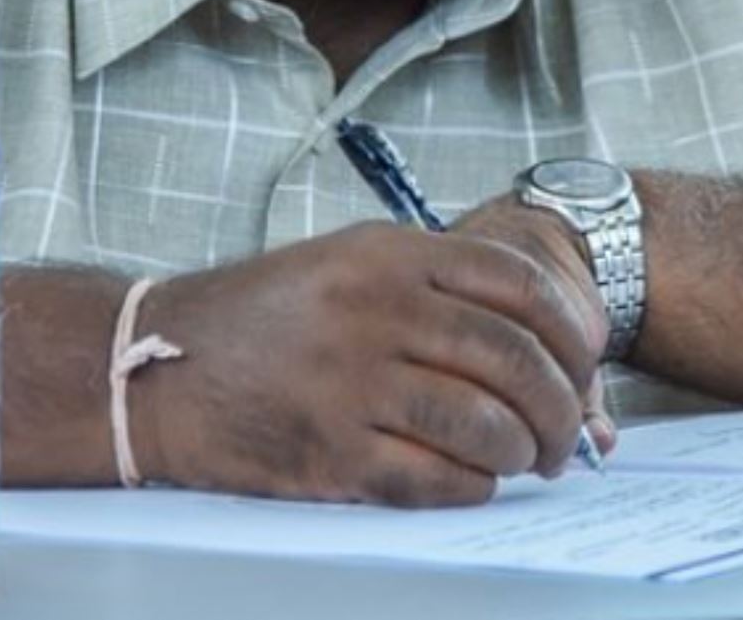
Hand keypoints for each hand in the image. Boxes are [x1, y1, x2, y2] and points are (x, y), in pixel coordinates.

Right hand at [133, 223, 606, 507]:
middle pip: (518, 362)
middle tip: (566, 436)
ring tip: (520, 460)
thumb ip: (435, 290)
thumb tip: (549, 347)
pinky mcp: (331, 451)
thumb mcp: (344, 266)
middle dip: (564, 410)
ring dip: (523, 454)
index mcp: (383, 255)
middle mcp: (371, 311)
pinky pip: (440, 481)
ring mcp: (350, 382)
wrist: (157, 363)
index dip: (573, 329)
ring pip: (489, 427)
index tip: (584, 363)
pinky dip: (473, 488)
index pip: (519, 283)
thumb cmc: (264, 320)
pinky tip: (466, 479)